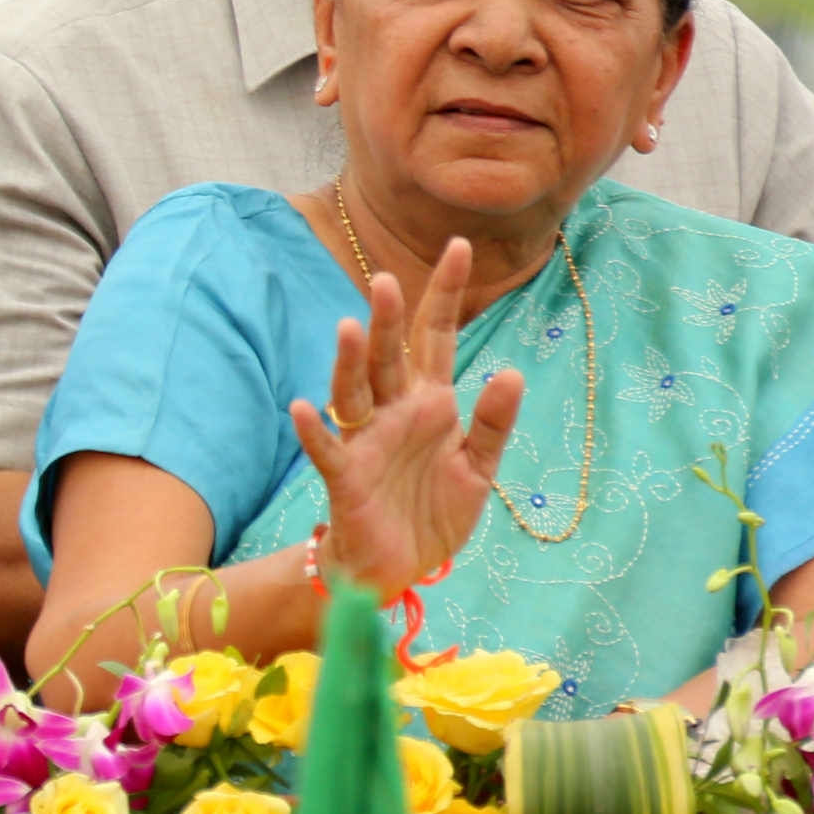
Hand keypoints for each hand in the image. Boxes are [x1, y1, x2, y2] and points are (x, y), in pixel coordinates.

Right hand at [288, 239, 523, 602]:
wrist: (397, 567)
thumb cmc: (432, 512)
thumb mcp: (479, 469)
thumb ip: (493, 422)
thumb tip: (510, 372)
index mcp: (431, 403)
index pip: (437, 337)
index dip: (446, 293)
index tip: (457, 246)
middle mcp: (395, 412)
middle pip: (390, 356)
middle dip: (389, 319)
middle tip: (387, 278)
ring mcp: (367, 441)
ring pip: (354, 391)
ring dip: (351, 362)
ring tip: (351, 327)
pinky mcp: (346, 477)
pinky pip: (327, 448)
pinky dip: (314, 430)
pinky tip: (304, 408)